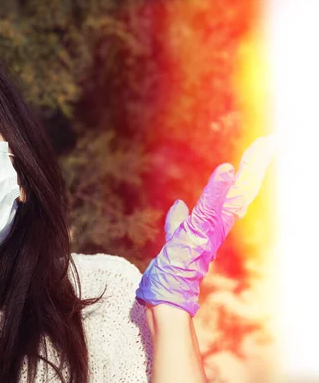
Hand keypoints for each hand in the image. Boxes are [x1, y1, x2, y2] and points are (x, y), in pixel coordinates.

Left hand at [136, 136, 275, 315]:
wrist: (167, 296)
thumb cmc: (172, 272)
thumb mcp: (175, 239)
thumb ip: (178, 222)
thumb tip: (178, 205)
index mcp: (212, 225)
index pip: (232, 195)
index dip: (244, 174)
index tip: (255, 152)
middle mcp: (217, 227)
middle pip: (241, 192)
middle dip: (255, 167)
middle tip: (270, 142)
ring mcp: (211, 230)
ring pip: (234, 197)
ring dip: (246, 172)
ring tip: (261, 148)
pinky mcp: (199, 233)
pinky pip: (209, 208)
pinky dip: (218, 189)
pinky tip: (226, 171)